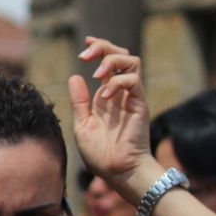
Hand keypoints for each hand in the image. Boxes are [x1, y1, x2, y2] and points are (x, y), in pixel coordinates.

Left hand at [67, 37, 164, 201]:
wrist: (117, 171)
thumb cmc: (100, 154)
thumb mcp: (82, 125)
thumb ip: (80, 102)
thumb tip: (75, 76)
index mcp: (106, 96)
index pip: (107, 63)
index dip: (99, 49)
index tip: (86, 44)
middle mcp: (120, 93)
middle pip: (121, 55)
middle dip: (104, 48)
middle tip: (86, 54)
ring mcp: (131, 97)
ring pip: (132, 62)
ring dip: (113, 60)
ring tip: (97, 72)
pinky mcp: (140, 104)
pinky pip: (134, 82)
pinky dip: (118, 82)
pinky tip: (105, 95)